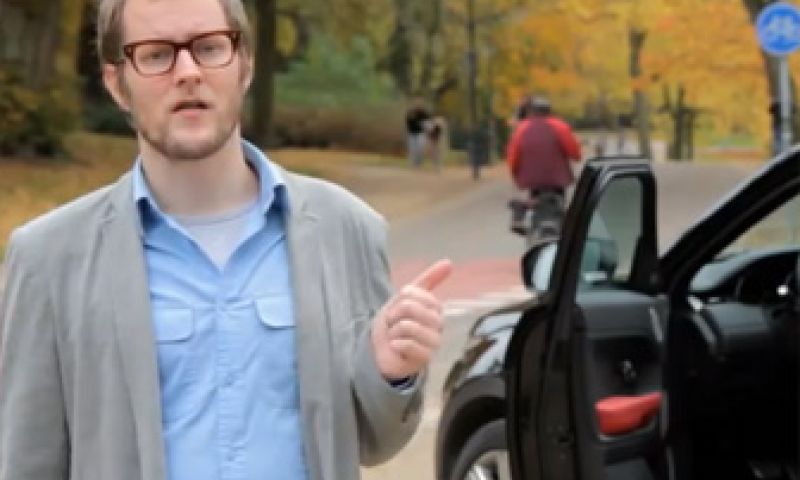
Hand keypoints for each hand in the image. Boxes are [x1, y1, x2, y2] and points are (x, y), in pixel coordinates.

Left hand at [372, 259, 452, 380]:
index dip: (398, 300)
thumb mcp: (405, 298)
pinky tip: (397, 349)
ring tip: (396, 338)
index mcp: (435, 308)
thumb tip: (449, 262)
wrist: (380, 351)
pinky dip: (396, 345)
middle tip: (394, 325)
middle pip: (410, 307)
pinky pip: (408, 344)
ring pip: (409, 326)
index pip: (413, 293)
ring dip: (394, 332)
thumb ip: (428, 280)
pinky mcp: (425, 359)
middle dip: (394, 315)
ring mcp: (433, 343)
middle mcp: (438, 325)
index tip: (396, 310)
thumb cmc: (395, 323)